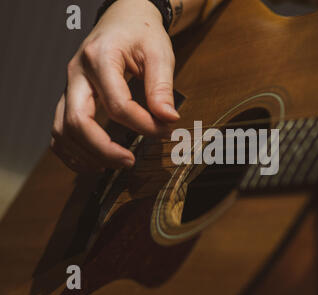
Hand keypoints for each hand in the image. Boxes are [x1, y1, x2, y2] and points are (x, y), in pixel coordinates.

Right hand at [51, 0, 179, 172]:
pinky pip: (60, 129)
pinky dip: (72, 150)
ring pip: (62, 130)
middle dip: (104, 149)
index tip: (165, 131)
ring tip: (112, 165)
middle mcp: (77, 73)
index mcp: (100, 58)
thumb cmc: (142, 32)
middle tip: (129, 161)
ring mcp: (70, 86)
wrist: (124, 18)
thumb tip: (168, 118)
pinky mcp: (70, 96)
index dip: (142, 125)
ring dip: (85, 154)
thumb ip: (162, 87)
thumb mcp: (159, 53)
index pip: (117, 104)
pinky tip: (93, 160)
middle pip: (77, 122)